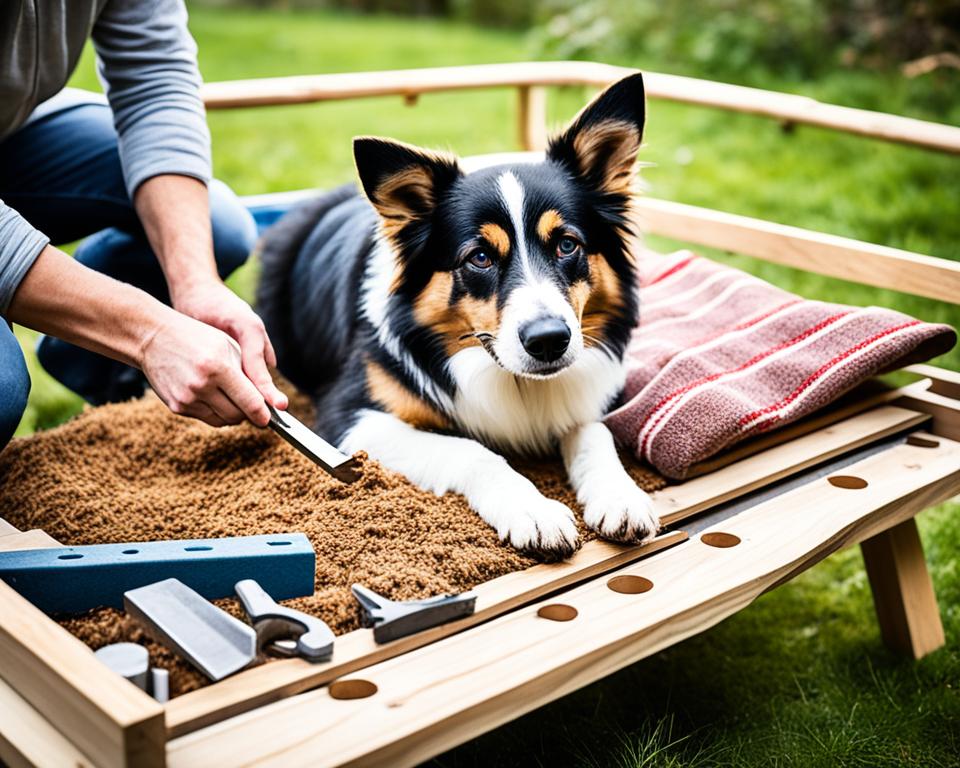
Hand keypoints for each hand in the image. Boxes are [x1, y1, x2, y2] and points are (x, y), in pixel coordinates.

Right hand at [140, 306, 277, 426]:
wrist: (153, 338)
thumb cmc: (197, 337)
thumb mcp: (227, 347)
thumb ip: (248, 374)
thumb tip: (268, 402)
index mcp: (218, 367)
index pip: (250, 402)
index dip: (263, 414)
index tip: (270, 419)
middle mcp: (201, 386)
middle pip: (237, 416)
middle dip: (249, 412)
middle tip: (251, 403)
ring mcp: (187, 399)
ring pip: (223, 421)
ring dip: (233, 413)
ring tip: (231, 395)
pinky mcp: (177, 407)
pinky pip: (207, 418)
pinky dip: (216, 411)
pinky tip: (212, 395)